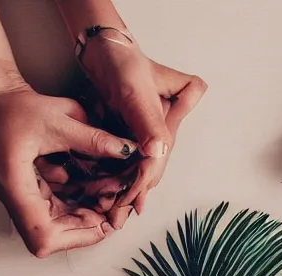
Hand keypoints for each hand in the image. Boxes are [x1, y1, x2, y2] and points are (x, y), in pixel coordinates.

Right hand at [0, 76, 136, 256]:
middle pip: (58, 235)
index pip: (45, 237)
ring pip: (63, 221)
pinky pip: (59, 205)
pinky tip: (99, 182)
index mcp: (15, 189)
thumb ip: (92, 138)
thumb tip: (125, 150)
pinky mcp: (31, 190)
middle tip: (118, 203)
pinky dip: (82, 197)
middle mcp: (18, 201)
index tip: (106, 222)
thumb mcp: (55, 118)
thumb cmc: (7, 106)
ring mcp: (24, 198)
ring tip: (112, 188)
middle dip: (93, 221)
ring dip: (91, 208)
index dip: (80, 236)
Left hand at [78, 32, 205, 214]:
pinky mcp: (136, 137)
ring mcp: (152, 135)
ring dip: (128, 193)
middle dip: (136, 194)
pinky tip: (110, 199)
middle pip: (153, 167)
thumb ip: (149, 122)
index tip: (133, 201)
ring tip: (114, 217)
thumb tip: (157, 152)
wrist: (106, 51)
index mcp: (175, 114)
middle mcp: (166, 128)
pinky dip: (120, 180)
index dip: (146, 178)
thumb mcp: (136, 90)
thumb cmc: (123, 63)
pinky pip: (130, 163)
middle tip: (119, 219)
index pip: (159, 155)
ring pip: (142, 170)